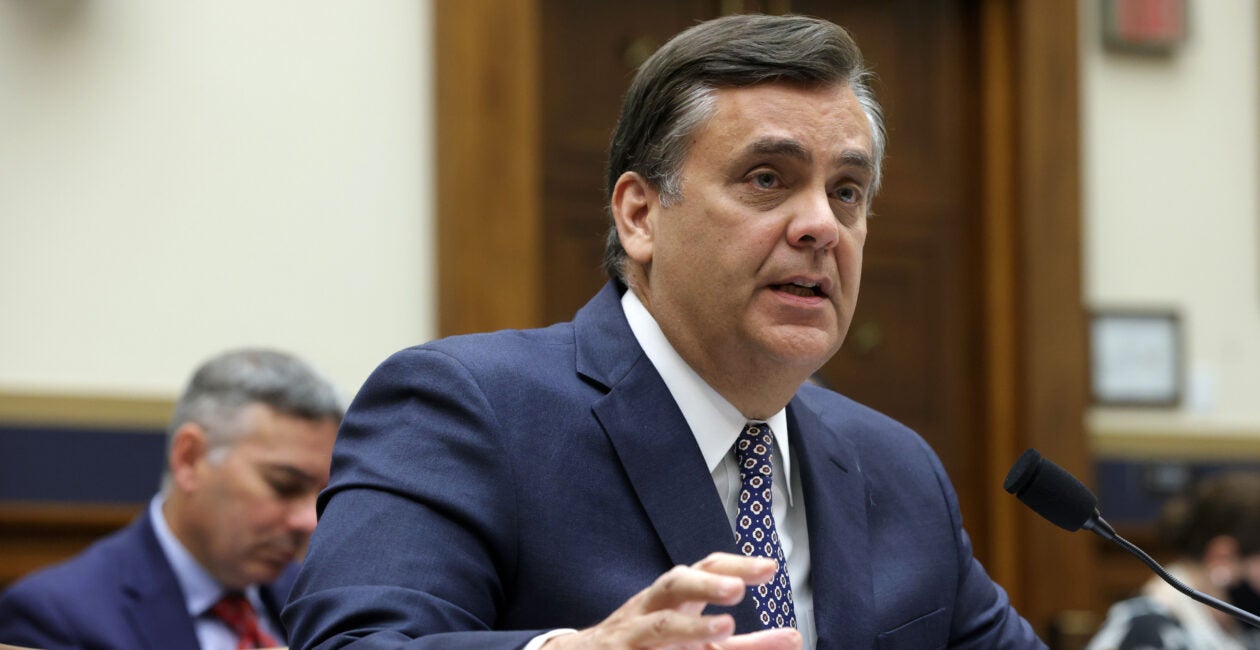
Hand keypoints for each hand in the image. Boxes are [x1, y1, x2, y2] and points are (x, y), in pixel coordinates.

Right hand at [542, 552, 801, 649]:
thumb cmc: (651, 643)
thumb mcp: (701, 640)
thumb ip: (748, 644)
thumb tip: (795, 637)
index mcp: (675, 597)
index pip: (705, 568)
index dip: (737, 565)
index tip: (769, 568)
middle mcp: (652, 608)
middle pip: (675, 584)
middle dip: (706, 583)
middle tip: (738, 589)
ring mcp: (633, 635)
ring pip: (659, 626)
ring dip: (690, 626)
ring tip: (724, 628)